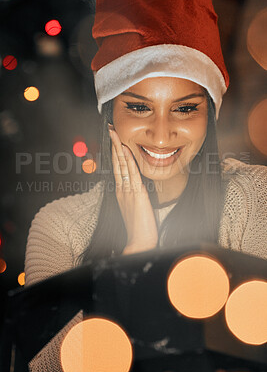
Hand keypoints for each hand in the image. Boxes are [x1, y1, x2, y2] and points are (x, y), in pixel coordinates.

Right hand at [109, 127, 157, 254]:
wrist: (140, 242)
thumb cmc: (139, 227)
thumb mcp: (135, 207)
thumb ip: (135, 196)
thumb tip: (137, 187)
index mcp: (121, 192)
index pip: (117, 167)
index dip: (115, 152)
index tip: (114, 139)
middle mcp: (122, 189)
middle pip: (116, 163)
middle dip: (113, 144)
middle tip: (110, 129)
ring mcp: (127, 191)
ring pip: (121, 165)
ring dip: (118, 148)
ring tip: (115, 133)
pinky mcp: (136, 194)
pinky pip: (131, 173)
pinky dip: (128, 160)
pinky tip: (125, 150)